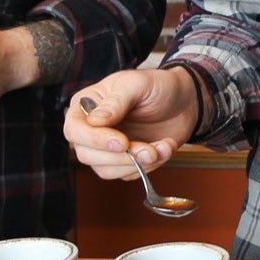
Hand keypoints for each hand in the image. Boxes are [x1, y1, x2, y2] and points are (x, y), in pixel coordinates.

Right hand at [62, 67, 200, 178]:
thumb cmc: (158, 86)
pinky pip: (128, 175)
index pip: (74, 130)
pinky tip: (164, 148)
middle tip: (147, 149)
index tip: (121, 142)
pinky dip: (149, 167)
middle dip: (120, 156)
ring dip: (136, 164)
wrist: (184, 101)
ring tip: (159, 148)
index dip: (95, 140)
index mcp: (86, 105)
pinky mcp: (124, 161)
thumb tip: (95, 120)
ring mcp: (106, 147)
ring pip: (106, 170)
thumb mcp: (137, 84)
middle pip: (86, 155)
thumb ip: (116, 101)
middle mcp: (92, 129)